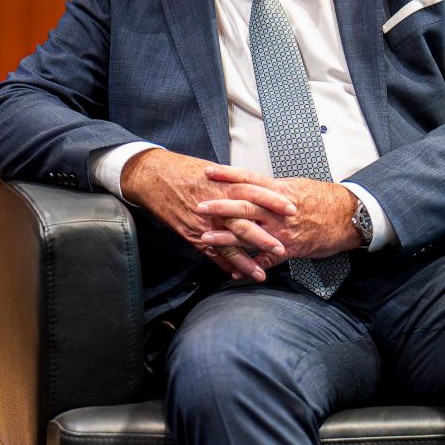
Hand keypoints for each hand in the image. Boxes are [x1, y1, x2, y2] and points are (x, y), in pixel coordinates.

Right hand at [119, 148, 296, 281]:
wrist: (152, 175)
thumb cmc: (182, 170)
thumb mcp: (213, 170)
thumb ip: (233, 182)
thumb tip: (254, 189)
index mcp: (223, 185)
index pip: (255, 193)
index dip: (274, 201)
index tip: (293, 210)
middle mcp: (215, 204)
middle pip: (244, 224)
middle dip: (264, 239)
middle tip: (283, 249)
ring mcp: (202, 221)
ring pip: (228, 244)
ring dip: (245, 261)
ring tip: (260, 274)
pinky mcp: (189, 232)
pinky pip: (209, 252)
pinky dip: (222, 264)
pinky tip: (234, 274)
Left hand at [197, 166, 359, 260]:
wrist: (349, 217)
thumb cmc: (323, 199)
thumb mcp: (296, 186)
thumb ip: (272, 188)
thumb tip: (252, 184)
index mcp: (279, 191)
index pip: (249, 178)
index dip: (228, 174)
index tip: (208, 171)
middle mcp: (278, 210)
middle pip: (244, 206)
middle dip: (220, 207)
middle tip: (198, 206)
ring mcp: (282, 230)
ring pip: (250, 233)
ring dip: (226, 238)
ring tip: (205, 239)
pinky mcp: (290, 248)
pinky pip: (267, 260)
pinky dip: (252, 267)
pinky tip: (235, 272)